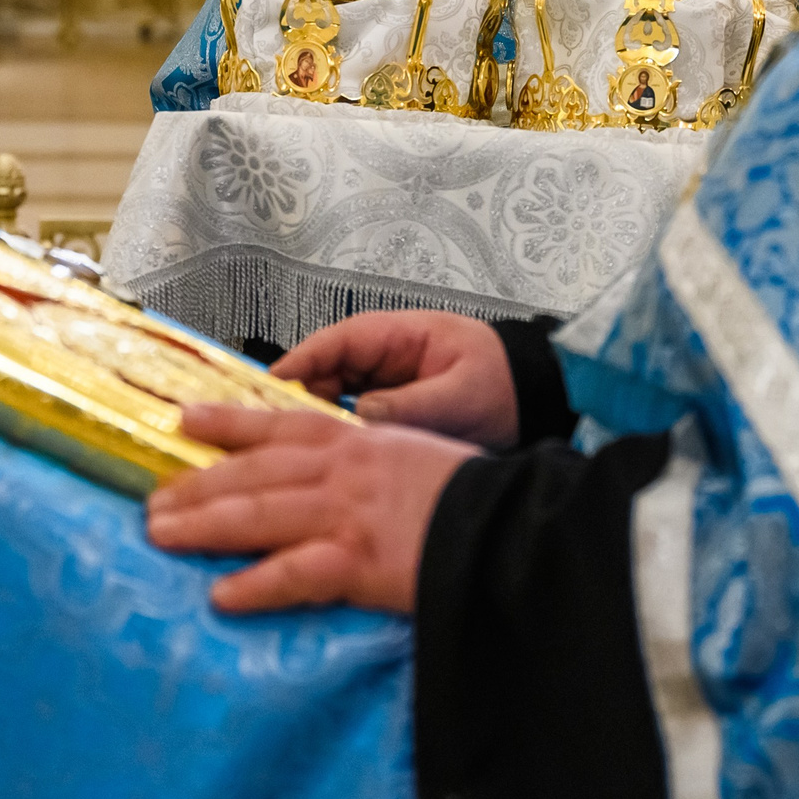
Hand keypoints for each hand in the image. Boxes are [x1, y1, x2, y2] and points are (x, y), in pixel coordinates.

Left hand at [145, 404, 475, 613]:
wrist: (516, 525)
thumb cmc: (477, 494)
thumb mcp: (421, 454)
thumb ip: (376, 461)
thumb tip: (342, 476)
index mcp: (361, 441)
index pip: (281, 424)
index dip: (229, 422)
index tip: (184, 420)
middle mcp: (344, 470)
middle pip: (253, 472)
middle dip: (197, 486)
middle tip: (152, 502)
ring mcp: (347, 515)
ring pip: (258, 515)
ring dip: (204, 526)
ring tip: (161, 537)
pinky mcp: (358, 562)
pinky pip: (294, 575)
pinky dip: (255, 586)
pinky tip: (221, 597)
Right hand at [272, 310, 519, 449]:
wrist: (532, 397)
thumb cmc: (501, 382)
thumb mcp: (457, 395)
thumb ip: (408, 406)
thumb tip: (358, 418)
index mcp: (394, 335)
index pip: (329, 344)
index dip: (294, 366)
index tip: (266, 392)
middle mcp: (378, 357)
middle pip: (317, 376)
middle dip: (294, 404)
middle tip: (272, 440)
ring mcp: (379, 384)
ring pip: (327, 402)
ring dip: (312, 426)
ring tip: (291, 457)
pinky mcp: (385, 411)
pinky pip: (348, 421)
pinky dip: (337, 438)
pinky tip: (326, 463)